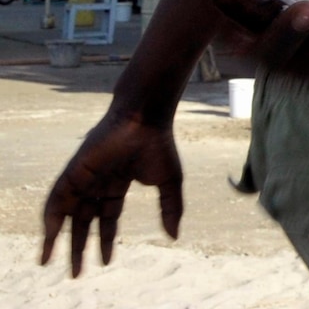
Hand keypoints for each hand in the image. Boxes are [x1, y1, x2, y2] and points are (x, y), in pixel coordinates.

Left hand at [41, 113, 182, 276]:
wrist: (145, 119)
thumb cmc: (160, 146)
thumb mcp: (169, 183)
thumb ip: (171, 208)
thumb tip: (174, 236)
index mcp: (119, 183)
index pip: (108, 217)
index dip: (106, 240)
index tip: (105, 261)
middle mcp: (98, 182)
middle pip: (84, 220)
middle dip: (80, 247)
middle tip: (76, 273)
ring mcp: (84, 177)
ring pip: (67, 213)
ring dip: (57, 239)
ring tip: (51, 262)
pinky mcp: (73, 172)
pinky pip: (56, 199)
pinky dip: (50, 218)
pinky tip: (49, 237)